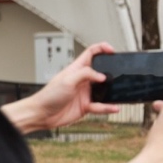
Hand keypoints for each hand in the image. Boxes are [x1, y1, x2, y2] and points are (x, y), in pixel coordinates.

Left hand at [2, 42, 119, 132]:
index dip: (102, 48)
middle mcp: (83, 80)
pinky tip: (114, 108)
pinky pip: (101, 106)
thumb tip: (102, 76)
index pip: (91, 53)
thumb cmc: (49, 95)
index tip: (112, 50)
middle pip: (101, 71)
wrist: (42, 114)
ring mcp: (85, 93)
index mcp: (77, 69)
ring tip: (119, 90)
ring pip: (104, 90)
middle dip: (111, 71)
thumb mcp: (67, 80)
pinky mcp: (86, 106)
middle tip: (119, 72)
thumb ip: (85, 74)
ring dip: (112, 91)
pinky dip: (108, 107)